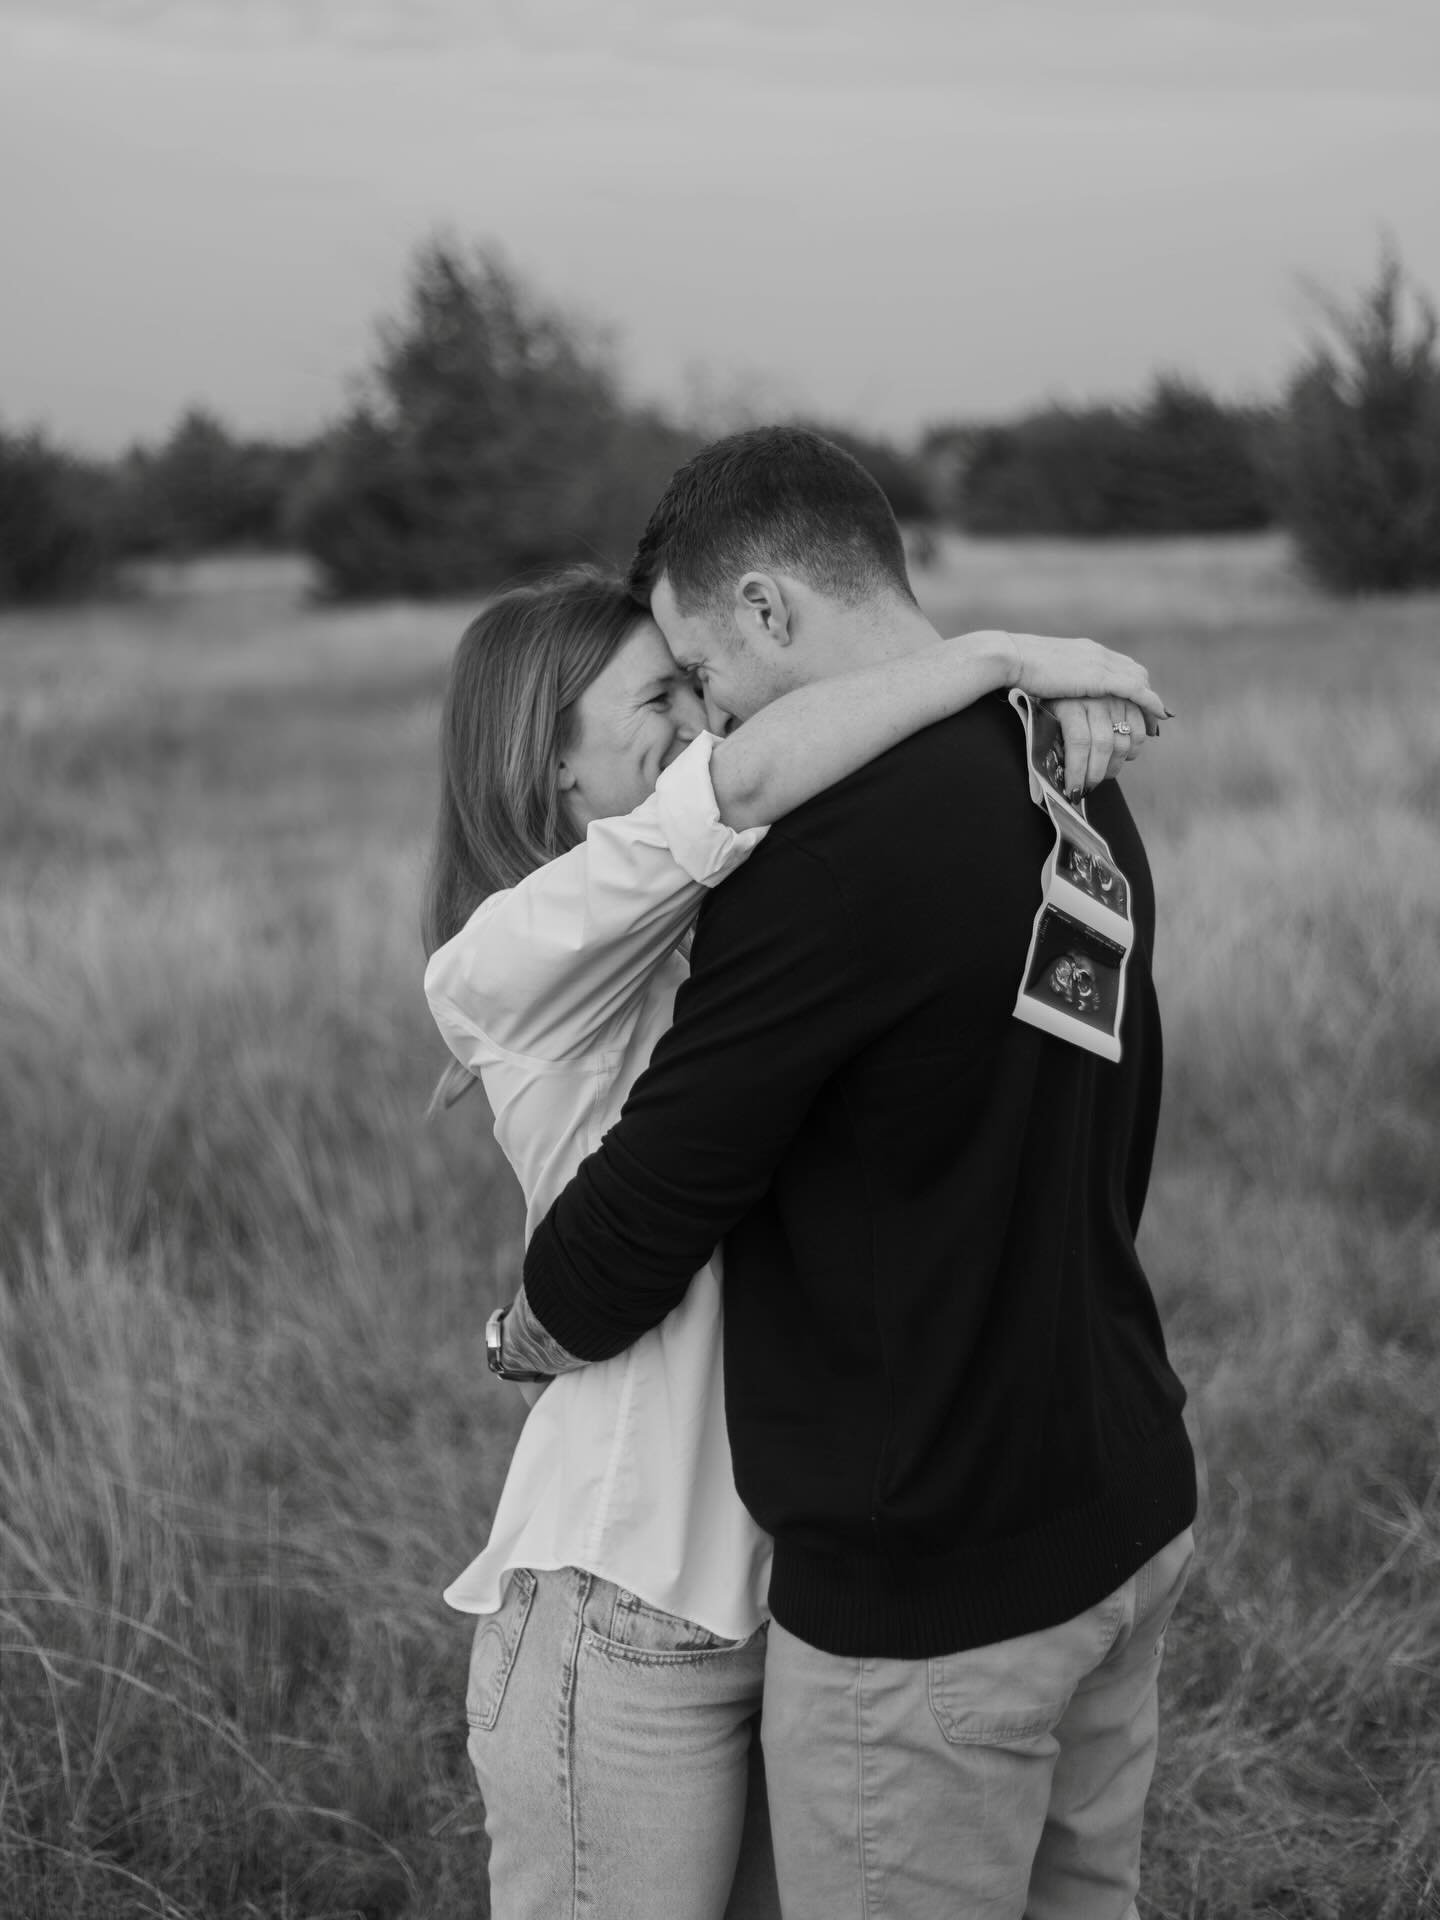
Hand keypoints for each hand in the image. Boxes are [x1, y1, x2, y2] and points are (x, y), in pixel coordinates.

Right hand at [994, 631, 1166, 731]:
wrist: (1010, 658)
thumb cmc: (1014, 668)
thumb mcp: (1044, 673)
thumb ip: (1059, 682)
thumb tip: (1058, 698)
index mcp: (1084, 651)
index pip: (1120, 666)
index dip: (1133, 687)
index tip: (1137, 707)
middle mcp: (1097, 653)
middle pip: (1135, 673)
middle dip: (1145, 699)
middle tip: (1149, 723)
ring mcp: (1099, 662)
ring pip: (1136, 684)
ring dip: (1146, 708)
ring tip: (1148, 732)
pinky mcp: (1098, 676)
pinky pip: (1134, 690)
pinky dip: (1148, 703)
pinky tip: (1154, 720)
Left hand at [1048, 697, 1147, 796]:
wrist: (1056, 664)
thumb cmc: (1048, 697)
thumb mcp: (1044, 715)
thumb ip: (1055, 738)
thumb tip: (1062, 773)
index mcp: (1070, 704)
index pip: (1078, 743)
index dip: (1078, 771)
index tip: (1074, 790)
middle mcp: (1095, 699)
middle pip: (1103, 745)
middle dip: (1096, 774)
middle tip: (1088, 788)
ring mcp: (1114, 698)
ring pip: (1123, 741)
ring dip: (1115, 766)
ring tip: (1104, 774)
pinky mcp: (1129, 698)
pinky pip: (1139, 730)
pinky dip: (1134, 749)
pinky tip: (1124, 757)